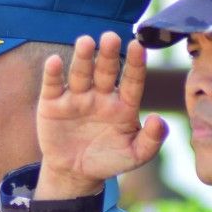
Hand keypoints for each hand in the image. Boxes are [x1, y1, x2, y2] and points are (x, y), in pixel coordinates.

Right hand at [35, 33, 168, 198]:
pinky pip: (53, 85)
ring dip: (83, 57)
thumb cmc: (109, 160)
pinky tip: (54, 62)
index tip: (138, 46)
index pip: (132, 80)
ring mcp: (76, 97)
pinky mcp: (52, 103)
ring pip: (80, 73)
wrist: (75, 174)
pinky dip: (52, 73)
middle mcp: (100, 95)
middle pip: (105, 70)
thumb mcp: (134, 156)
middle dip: (108, 54)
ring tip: (85, 42)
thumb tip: (159, 120)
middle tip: (111, 37)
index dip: (135, 64)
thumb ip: (151, 141)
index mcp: (123, 103)